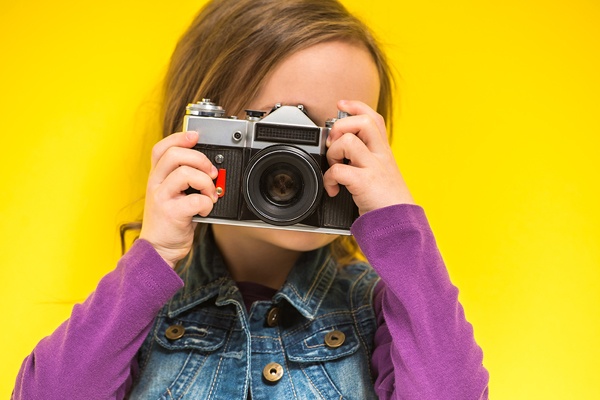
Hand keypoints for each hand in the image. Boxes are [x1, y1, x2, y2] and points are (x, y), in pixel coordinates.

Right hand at [139, 131, 217, 267]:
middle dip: (199, 159)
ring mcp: (162, 198)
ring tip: (210, 194)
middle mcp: (156, 184)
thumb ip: (184, 180)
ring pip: (185, 173)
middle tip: (211, 172)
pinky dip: (207, 203)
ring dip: (206, 182)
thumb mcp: (172, 195)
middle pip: (174, 155)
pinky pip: (195, 200)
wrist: (158, 250)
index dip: (179, 138)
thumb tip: (210, 168)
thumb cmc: (169, 223)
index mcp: (157, 177)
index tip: (196, 136)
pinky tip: (206, 209)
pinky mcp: (171, 213)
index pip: (162, 148)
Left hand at [324, 100, 414, 214]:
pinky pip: (338, 170)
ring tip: (334, 167)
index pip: (373, 118)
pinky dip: (329, 179)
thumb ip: (366, 161)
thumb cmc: (387, 203)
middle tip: (334, 145)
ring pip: (348, 141)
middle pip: (364, 122)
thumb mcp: (382, 176)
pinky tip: (333, 189)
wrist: (400, 225)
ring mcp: (374, 168)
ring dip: (333, 152)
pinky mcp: (365, 183)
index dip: (356, 106)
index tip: (341, 105)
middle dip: (341, 127)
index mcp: (384, 152)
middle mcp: (381, 156)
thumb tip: (341, 152)